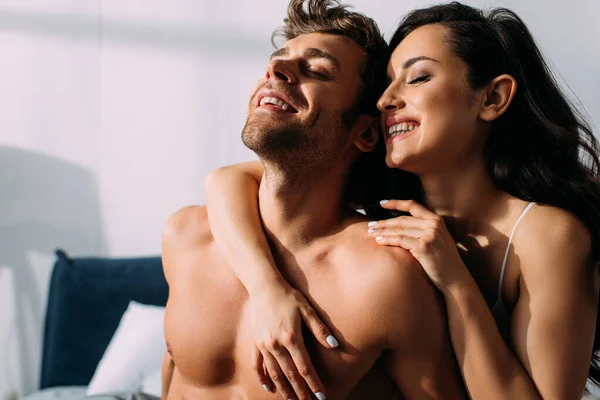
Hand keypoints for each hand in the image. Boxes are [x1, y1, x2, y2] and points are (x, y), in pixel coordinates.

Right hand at [249, 281, 336, 399]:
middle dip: (300, 392)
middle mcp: (276, 345)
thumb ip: (320, 329)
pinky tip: (269, 388)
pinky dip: (263, 378)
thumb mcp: (307, 309)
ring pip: (274, 373)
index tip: (321, 396)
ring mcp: (264, 345)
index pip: (304, 367)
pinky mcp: (255, 342)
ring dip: (284, 389)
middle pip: (290, 374)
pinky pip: (258, 365)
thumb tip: (335, 345)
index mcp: (291, 337)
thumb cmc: (288, 296)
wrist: (264, 286)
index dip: (314, 383)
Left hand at [367, 199, 465, 290]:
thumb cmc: (442, 261)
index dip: (396, 203)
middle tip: (370, 225)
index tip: (382, 203)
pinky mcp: (424, 246)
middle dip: (383, 222)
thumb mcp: (436, 239)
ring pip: (399, 229)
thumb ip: (423, 229)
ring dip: (382, 231)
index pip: (413, 205)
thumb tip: (398, 224)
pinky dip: (387, 240)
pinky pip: (400, 240)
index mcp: (436, 220)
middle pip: (402, 219)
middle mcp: (433, 224)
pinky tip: (379, 241)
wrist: (454, 278)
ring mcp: (429, 235)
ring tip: (370, 233)